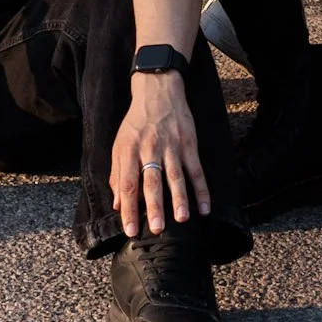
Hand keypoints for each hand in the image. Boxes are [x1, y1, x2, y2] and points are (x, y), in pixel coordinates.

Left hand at [110, 73, 210, 236]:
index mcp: (129, 151)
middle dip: (155, 207)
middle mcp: (150, 149)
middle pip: (152, 181)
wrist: (158, 91)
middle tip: (156, 229)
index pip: (128, 184)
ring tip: (181, 218)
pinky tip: (205, 207)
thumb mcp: (120, 144)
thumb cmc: (136, 122)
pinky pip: (196, 170)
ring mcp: (172, 146)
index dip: (129, 208)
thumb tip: (116, 203)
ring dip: (179, 198)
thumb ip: (117, 174)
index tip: (129, 230)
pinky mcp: (189, 144)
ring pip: (176, 176)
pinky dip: (202, 189)